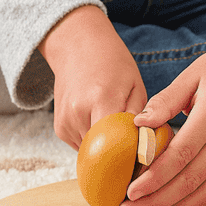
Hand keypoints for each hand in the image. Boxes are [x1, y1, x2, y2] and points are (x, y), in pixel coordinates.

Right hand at [38, 5, 147, 150]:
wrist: (78, 47)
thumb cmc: (113, 64)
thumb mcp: (136, 86)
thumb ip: (140, 119)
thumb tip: (145, 149)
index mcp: (101, 100)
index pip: (115, 144)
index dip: (131, 155)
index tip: (143, 158)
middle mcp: (78, 114)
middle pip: (104, 153)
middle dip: (121, 154)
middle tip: (134, 143)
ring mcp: (66, 123)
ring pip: (93, 153)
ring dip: (107, 147)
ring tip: (114, 124)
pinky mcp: (60, 129)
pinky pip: (83, 146)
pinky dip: (95, 141)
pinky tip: (99, 121)